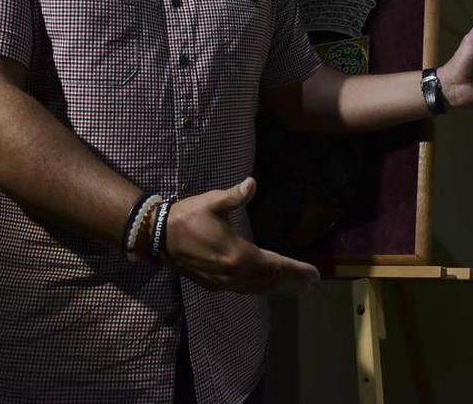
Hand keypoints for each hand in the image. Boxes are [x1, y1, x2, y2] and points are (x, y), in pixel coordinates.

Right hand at [163, 177, 319, 292]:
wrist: (157, 236)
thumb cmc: (188, 217)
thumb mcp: (213, 202)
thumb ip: (235, 195)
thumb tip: (252, 183)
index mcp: (238, 254)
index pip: (275, 265)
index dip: (296, 270)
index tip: (314, 273)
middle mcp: (233, 273)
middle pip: (269, 281)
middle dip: (291, 282)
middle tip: (310, 282)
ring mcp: (223, 281)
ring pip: (256, 289)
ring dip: (276, 288)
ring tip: (294, 286)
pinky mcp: (213, 284)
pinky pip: (243, 290)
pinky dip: (259, 289)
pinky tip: (264, 285)